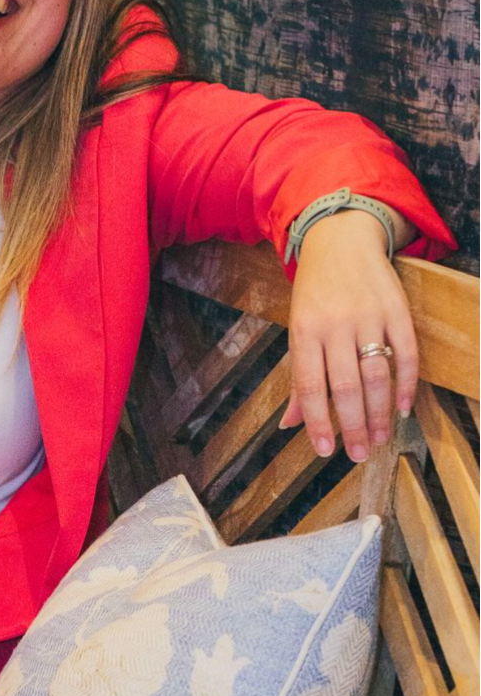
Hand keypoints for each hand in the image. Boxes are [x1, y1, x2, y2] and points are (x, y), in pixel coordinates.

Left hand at [279, 209, 417, 462]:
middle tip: (357, 455)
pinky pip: (406, 353)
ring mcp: (368, 316)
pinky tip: (402, 408)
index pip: (310, 386)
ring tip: (379, 439)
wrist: (340, 241)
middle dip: (352, 426)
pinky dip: (407, 384)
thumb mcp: (297, 330)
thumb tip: (289, 425)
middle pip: (345, 386)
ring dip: (380, 412)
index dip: (317, 422)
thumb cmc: (315, 294)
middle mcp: (335, 325)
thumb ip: (298, 378)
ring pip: (377, 374)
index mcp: (304, 331)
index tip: (325, 451)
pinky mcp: (396, 309)